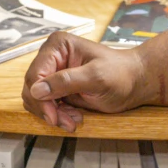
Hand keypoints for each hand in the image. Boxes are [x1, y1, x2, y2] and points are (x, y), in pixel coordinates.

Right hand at [22, 32, 149, 130]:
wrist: (135, 82)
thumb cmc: (121, 74)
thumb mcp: (96, 77)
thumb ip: (66, 82)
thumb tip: (36, 90)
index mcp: (58, 46)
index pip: (35, 74)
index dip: (40, 98)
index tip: (53, 116)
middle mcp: (52, 56)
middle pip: (32, 88)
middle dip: (47, 108)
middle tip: (66, 122)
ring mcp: (54, 72)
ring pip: (37, 99)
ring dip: (53, 114)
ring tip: (73, 120)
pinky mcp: (58, 87)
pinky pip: (47, 105)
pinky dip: (58, 115)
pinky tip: (74, 117)